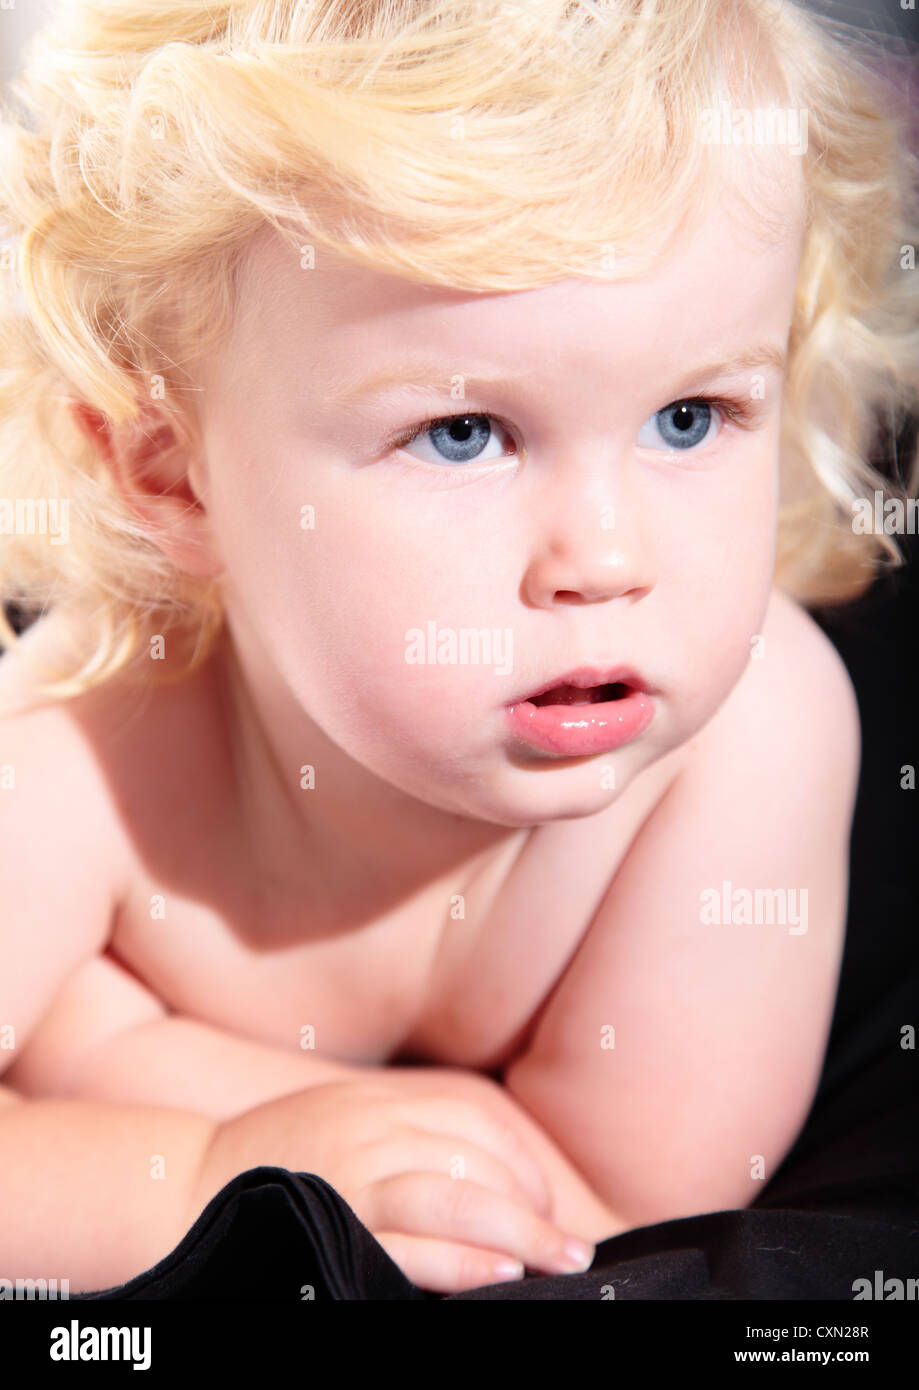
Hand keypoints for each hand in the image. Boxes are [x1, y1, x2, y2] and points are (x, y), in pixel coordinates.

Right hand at [190, 1070, 594, 1293]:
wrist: (186, 1187)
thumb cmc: (277, 1158)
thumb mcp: (343, 1116)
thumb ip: (402, 1127)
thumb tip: (480, 1163)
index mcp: (379, 1102)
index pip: (477, 1122)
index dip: (523, 1163)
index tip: (545, 1201)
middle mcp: (372, 1132)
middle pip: (478, 1161)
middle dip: (535, 1206)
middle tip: (573, 1246)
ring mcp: (353, 1181)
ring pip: (456, 1199)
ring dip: (517, 1232)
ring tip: (556, 1261)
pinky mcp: (333, 1229)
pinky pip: (410, 1245)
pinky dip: (461, 1259)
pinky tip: (499, 1274)